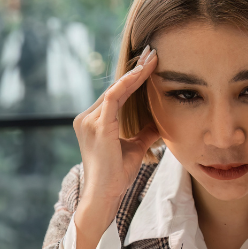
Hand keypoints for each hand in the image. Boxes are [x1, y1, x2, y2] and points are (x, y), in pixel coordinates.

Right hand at [72, 45, 160, 248]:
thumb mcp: (135, 148)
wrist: (105, 196)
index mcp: (93, 122)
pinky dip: (129, 84)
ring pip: (115, 90)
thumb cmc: (116, 176)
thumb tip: (160, 122)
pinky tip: (143, 73)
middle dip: (136, 69)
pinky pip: (114, 98)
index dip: (133, 78)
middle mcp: (87, 118)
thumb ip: (144, 133)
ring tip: (152, 58)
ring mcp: (89, 121)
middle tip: (153, 52)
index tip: (149, 63)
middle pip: (115, 88)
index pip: (115, 95)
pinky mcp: (98, 127)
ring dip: (136, 73)